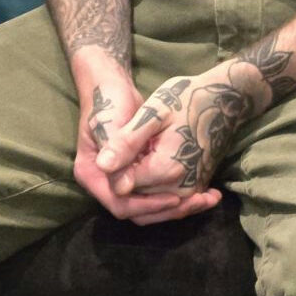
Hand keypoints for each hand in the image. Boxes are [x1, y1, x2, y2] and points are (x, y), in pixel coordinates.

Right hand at [73, 76, 191, 223]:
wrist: (112, 86)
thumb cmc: (109, 100)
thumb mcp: (111, 121)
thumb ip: (116, 147)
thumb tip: (115, 178)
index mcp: (91, 175)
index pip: (119, 202)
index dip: (147, 204)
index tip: (174, 197)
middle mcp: (104, 183)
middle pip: (134, 209)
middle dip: (165, 209)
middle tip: (197, 203)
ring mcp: (119, 179)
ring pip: (146, 205)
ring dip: (174, 205)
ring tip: (204, 200)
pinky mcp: (135, 174)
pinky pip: (153, 192)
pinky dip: (173, 192)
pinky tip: (199, 190)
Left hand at [95, 61, 266, 221]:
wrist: (225, 98)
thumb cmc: (187, 98)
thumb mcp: (153, 112)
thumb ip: (128, 141)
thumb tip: (102, 165)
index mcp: (165, 169)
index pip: (123, 187)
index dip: (114, 171)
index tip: (116, 146)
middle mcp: (180, 188)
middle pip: (138, 200)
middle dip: (126, 183)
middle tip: (129, 150)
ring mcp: (191, 190)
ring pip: (154, 206)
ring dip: (141, 192)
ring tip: (136, 162)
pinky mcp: (197, 186)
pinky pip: (171, 202)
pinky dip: (158, 195)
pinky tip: (151, 172)